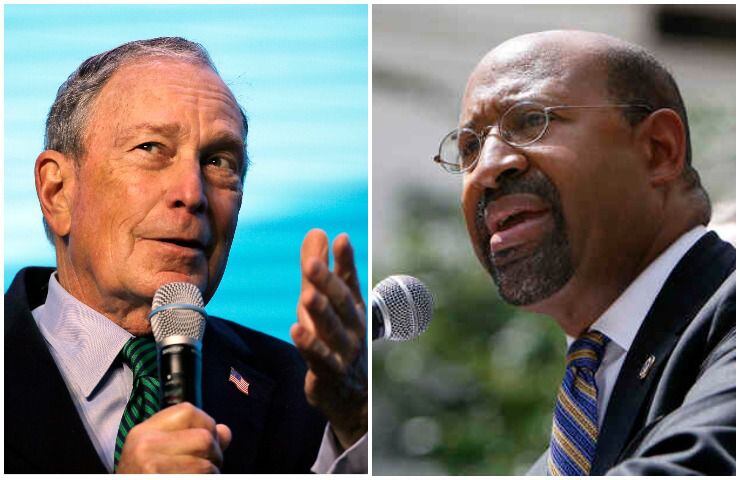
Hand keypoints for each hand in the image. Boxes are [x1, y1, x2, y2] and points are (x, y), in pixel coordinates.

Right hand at [116, 402, 231, 472]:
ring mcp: (152, 468)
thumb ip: (190, 436)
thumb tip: (224, 431)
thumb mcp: (155, 451)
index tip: (208, 440)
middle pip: (204, 438)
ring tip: (199, 476)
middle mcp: (145, 447)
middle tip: (209, 464)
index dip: (207, 424)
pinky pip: (200, 478)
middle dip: (216, 453)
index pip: (189, 411)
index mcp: (144, 432)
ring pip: (207, 465)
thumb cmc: (142, 475)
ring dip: (212, 473)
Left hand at [292, 229, 367, 449]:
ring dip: (321, 312)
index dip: (345, 261)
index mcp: (353, 308)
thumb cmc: (335, 340)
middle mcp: (353, 327)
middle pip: (342, 303)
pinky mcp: (329, 374)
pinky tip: (296, 331)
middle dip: (328, 283)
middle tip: (313, 263)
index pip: (349, 281)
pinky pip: (320, 359)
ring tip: (307, 296)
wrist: (352, 398)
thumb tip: (316, 231)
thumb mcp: (323, 303)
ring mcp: (344, 352)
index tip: (341, 239)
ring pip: (332, 330)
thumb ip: (317, 270)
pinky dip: (310, 345)